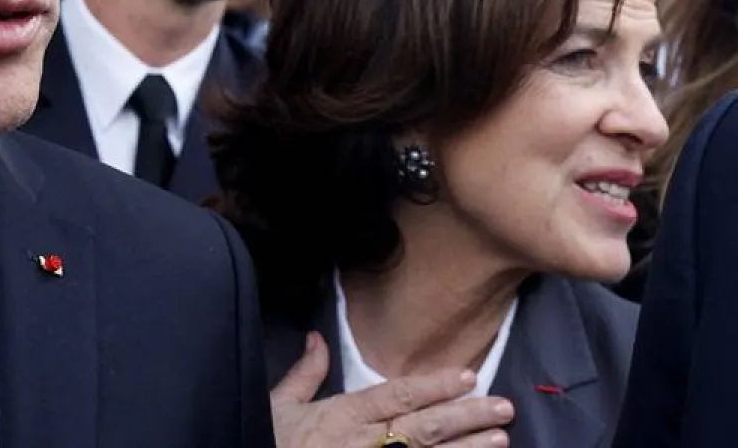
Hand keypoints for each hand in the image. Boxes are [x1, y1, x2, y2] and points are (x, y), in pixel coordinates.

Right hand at [271, 332, 514, 447]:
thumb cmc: (270, 443)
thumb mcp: (279, 407)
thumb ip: (304, 374)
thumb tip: (317, 337)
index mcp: (342, 416)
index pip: (396, 396)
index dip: (433, 386)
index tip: (467, 375)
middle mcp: (364, 444)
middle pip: (424, 428)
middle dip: (466, 417)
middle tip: (504, 406)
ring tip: (501, 439)